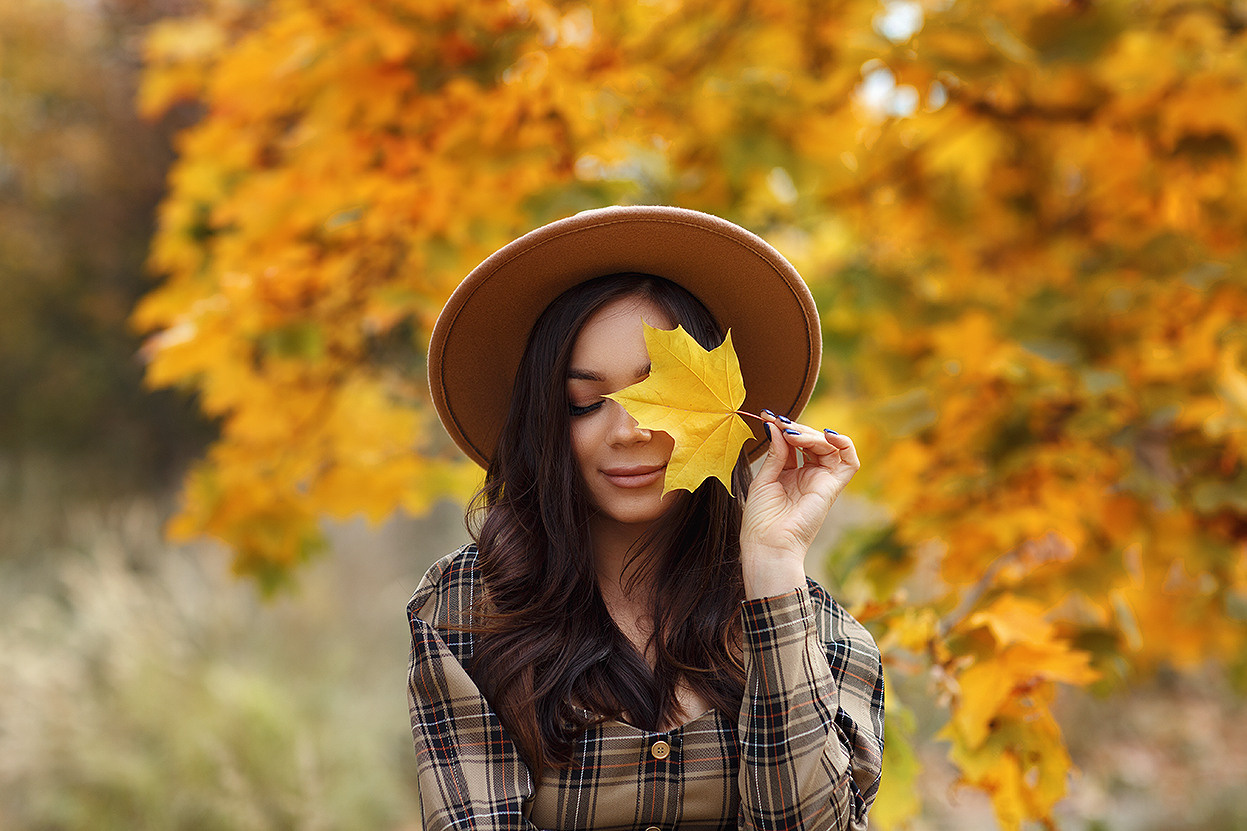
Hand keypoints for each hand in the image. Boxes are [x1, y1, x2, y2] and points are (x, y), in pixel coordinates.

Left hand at [739, 411, 859, 598]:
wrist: (767, 544)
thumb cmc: (761, 519)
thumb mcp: (764, 479)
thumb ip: (776, 453)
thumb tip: (775, 426)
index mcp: (790, 474)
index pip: (794, 443)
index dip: (783, 428)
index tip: (766, 416)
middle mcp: (808, 476)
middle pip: (812, 441)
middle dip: (796, 428)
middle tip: (779, 423)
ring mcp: (821, 481)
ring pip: (828, 446)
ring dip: (812, 434)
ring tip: (792, 434)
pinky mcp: (832, 488)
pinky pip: (850, 462)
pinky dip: (844, 444)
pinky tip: (827, 435)